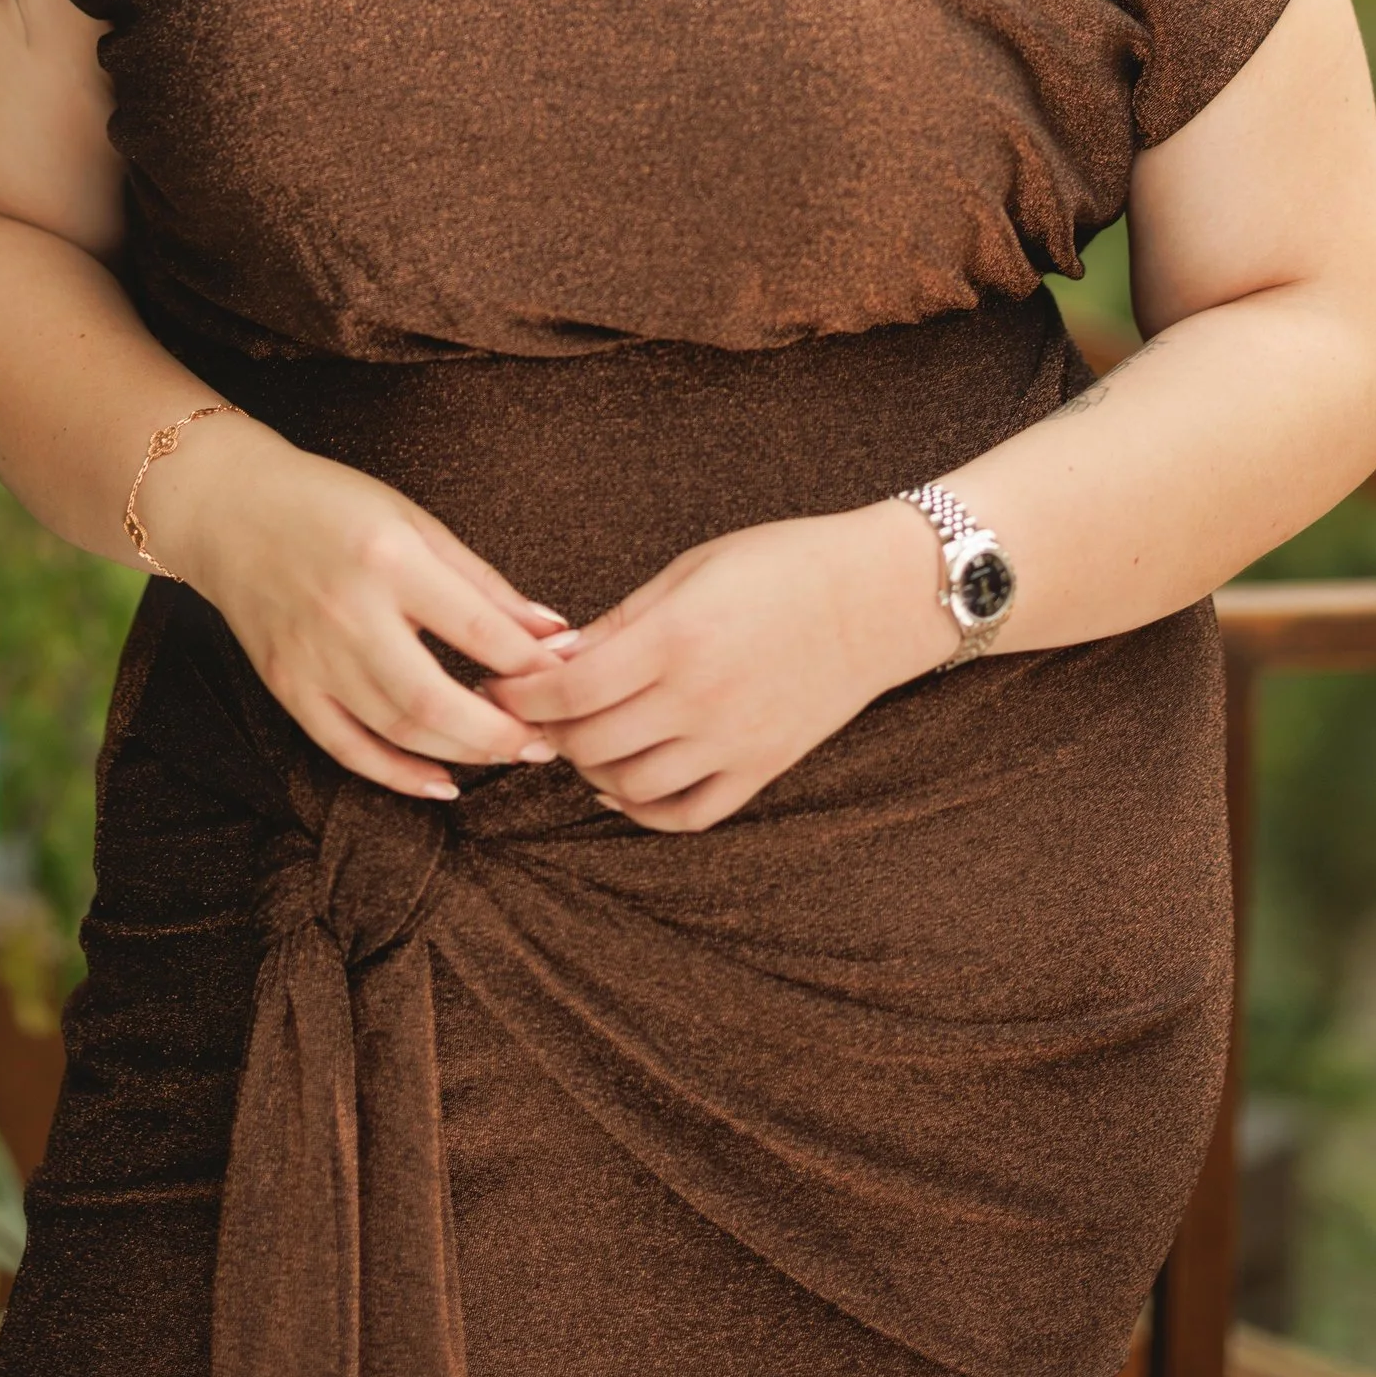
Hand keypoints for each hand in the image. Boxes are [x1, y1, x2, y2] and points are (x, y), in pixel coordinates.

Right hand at [139, 415, 573, 803]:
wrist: (230, 508)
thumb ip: (482, 582)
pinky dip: (397, 775)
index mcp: (388, 558)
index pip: (477, 629)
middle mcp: (348, 612)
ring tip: (505, 754)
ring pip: (397, 730)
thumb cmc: (331, 504)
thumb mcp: (414, 521)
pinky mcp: (287, 686)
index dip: (531, 665)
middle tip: (546, 742)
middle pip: (435, 698)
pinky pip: (347, 749)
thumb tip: (554, 632)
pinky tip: (441, 783)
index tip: (569, 680)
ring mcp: (312, 656)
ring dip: (461, 752)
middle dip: (500, 732)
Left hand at [482, 503, 954, 832]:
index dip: (518, 695)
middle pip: (588, 745)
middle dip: (544, 733)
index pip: (568, 690)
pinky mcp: (762, 768)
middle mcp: (699, 700)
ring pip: (629, 786)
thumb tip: (552, 657)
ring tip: (574, 742)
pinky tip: (621, 785)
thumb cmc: (783, 562)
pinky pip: (687, 814)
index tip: (495, 686)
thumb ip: (621, 621)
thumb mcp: (692, 569)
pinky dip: (642, 810)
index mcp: (676, 639)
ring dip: (588, 770)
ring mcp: (733, 742)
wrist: (879, 595)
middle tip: (525, 715)